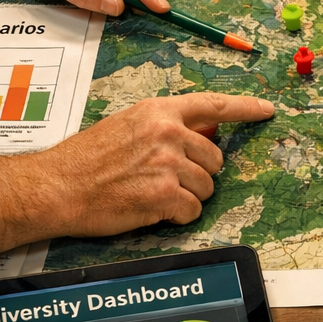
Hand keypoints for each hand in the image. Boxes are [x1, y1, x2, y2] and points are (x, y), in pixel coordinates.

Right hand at [0, 93, 274, 253]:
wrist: (54, 187)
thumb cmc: (85, 160)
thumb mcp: (127, 125)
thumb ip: (165, 127)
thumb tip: (203, 133)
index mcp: (159, 111)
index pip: (215, 105)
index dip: (246, 109)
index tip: (268, 111)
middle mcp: (168, 133)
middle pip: (215, 159)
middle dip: (198, 174)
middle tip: (165, 180)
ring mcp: (168, 164)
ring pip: (206, 188)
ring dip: (187, 197)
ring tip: (152, 195)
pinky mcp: (164, 195)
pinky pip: (192, 211)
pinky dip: (177, 216)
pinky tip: (152, 210)